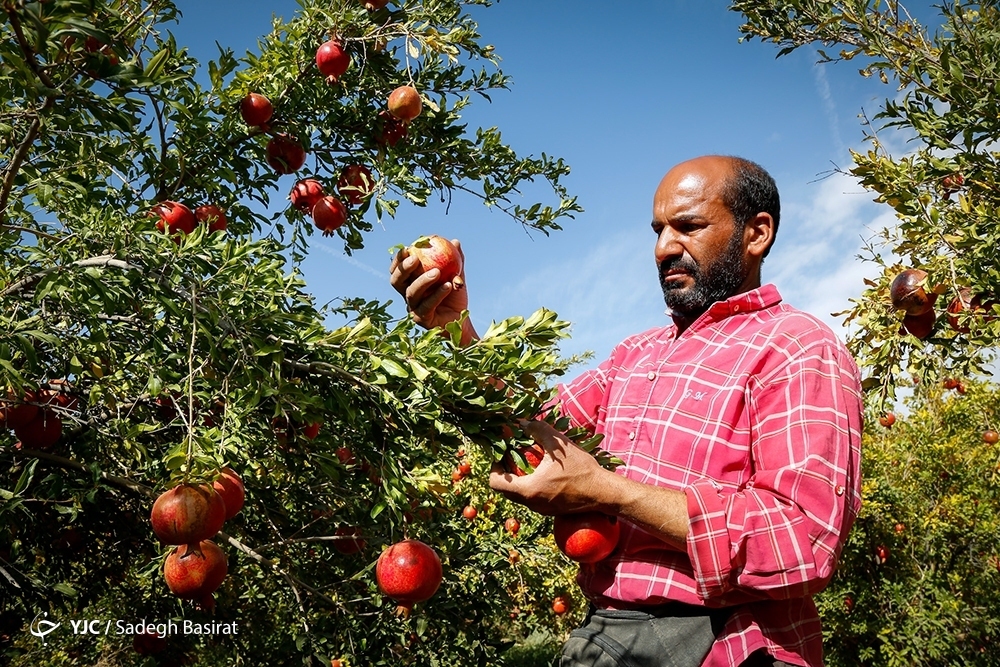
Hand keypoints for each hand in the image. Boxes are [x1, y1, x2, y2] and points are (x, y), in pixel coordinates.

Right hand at [389, 238, 469, 331]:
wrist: (461, 320)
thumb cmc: (455, 297)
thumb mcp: (456, 276)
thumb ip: (455, 261)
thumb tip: (455, 242)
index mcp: (411, 283)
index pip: (398, 270)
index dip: (399, 259)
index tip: (408, 248)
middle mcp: (408, 295)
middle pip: (396, 281)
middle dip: (403, 268)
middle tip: (415, 259)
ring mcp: (413, 309)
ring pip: (412, 293)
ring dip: (423, 280)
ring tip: (438, 272)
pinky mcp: (422, 320)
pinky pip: (427, 306)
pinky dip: (437, 294)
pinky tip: (449, 286)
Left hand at [489, 419, 611, 515]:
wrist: (603, 492)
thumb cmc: (581, 470)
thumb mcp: (559, 445)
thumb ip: (537, 430)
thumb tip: (521, 422)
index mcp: (529, 490)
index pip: (495, 483)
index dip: (493, 468)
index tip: (501, 455)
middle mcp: (531, 504)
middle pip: (505, 490)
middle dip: (504, 472)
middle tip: (511, 456)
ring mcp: (541, 510)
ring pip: (518, 496)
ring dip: (517, 480)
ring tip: (526, 462)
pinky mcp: (550, 510)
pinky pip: (531, 499)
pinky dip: (529, 486)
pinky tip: (541, 472)